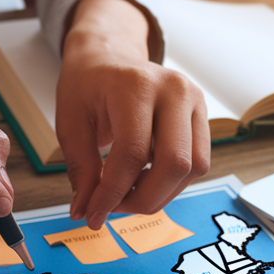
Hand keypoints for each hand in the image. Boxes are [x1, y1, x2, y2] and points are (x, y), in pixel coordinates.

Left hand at [56, 0, 209, 229]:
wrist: (108, 56)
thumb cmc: (87, 87)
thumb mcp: (71, 124)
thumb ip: (81, 169)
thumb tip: (85, 212)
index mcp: (135, 86)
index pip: (132, 154)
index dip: (112, 193)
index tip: (93, 216)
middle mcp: (174, 89)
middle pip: (174, 164)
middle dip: (143, 199)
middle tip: (113, 209)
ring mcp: (194, 100)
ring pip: (192, 168)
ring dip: (160, 194)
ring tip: (127, 192)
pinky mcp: (202, 114)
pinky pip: (198, 162)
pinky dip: (172, 182)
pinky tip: (144, 178)